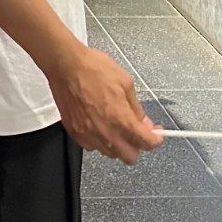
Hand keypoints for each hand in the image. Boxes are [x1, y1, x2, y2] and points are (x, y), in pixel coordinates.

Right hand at [49, 43, 162, 163]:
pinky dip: (98, 140)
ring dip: (117, 144)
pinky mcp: (74, 131)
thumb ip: (136, 107)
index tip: (155, 136)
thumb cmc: (92, 68)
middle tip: (137, 133)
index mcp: (121, 119)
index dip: (155, 140)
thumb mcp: (125, 82)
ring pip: (110, 153)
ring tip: (116, 127)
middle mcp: (105, 131)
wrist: (66, 64)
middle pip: (129, 156)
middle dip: (137, 146)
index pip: (146, 142)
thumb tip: (143, 121)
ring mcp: (88, 134)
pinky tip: (99, 126)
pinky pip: (91, 146)